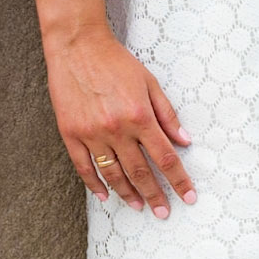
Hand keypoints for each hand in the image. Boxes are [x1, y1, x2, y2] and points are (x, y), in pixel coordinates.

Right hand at [46, 23, 195, 216]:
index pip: (165, 157)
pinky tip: (105, 195)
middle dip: (155, 194)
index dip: (178, 179)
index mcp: (139, 116)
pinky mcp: (71, 133)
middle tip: (163, 212)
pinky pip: (84, 166)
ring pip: (113, 173)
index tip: (188, 196)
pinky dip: (95, 184)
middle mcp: (117, 129)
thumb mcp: (149, 82)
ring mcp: (92, 133)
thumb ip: (167, 114)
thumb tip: (184, 140)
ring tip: (139, 206)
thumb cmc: (114, 61)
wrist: (77, 46)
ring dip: (128, 193)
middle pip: (141, 171)